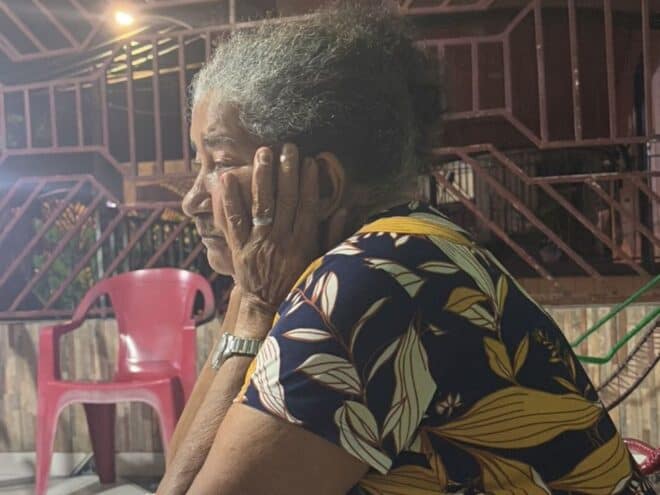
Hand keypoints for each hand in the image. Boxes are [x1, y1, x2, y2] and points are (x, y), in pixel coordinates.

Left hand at [220, 143, 321, 315]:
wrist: (268, 307)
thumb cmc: (299, 282)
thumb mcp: (323, 263)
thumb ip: (334, 237)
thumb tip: (344, 209)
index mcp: (303, 244)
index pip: (307, 207)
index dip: (309, 183)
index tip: (310, 161)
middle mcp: (281, 241)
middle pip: (285, 200)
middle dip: (286, 172)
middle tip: (287, 148)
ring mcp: (258, 244)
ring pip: (261, 205)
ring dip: (262, 177)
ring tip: (263, 153)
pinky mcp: (239, 248)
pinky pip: (234, 221)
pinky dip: (230, 199)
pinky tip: (228, 178)